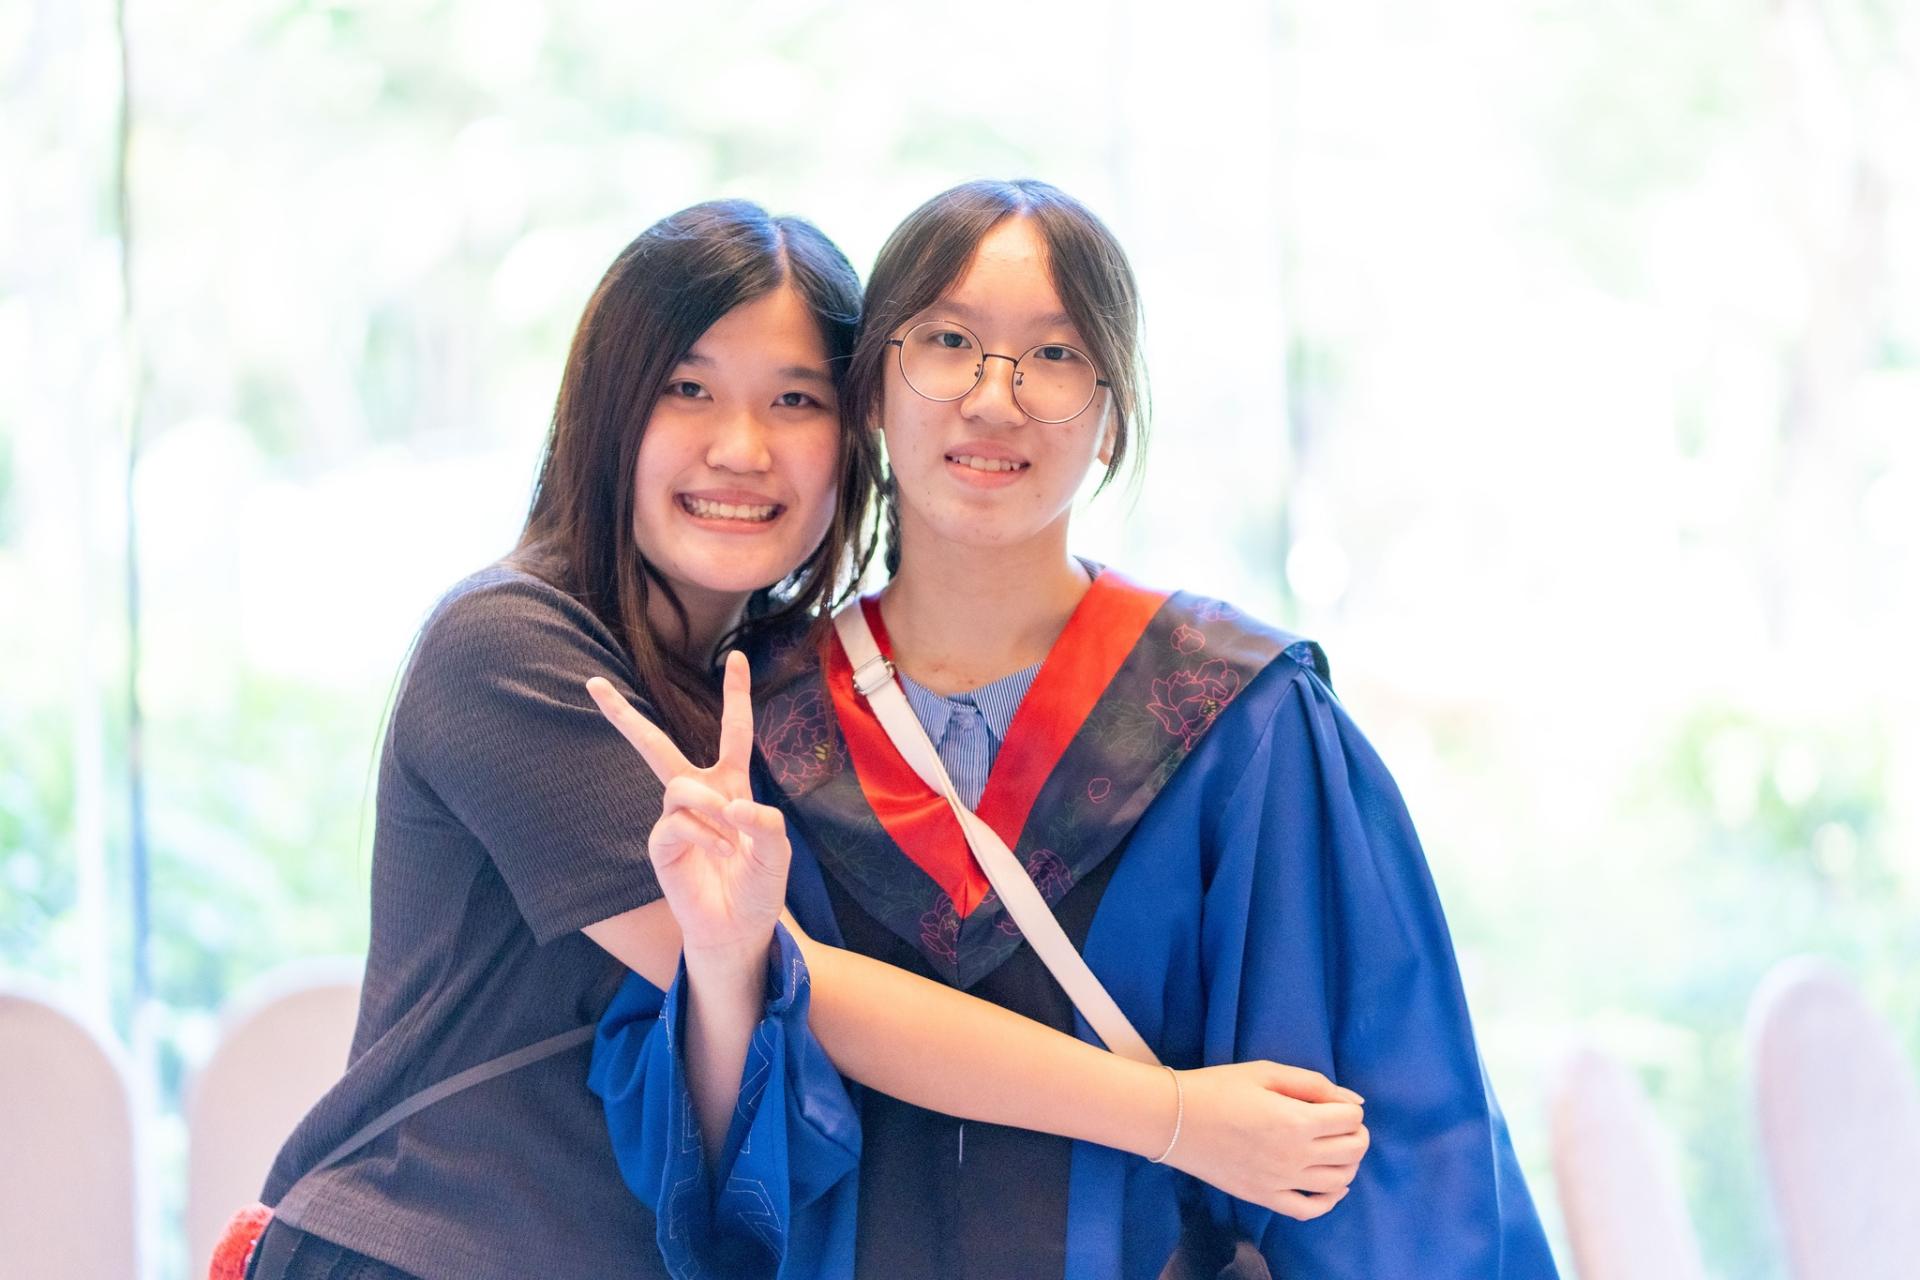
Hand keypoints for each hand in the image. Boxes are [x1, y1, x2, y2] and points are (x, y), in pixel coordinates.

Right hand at [586, 652, 790, 967]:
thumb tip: (730, 804)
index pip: (733, 731)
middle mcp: (699, 794)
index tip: (737, 657)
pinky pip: (676, 822)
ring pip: (681, 785)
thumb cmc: (759, 885)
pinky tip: (720, 855)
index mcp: (732, 783)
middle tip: (591, 682)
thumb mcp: (777, 850)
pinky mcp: (660, 844)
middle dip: (623, 716)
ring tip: (730, 842)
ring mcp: (675, 818)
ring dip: (711, 809)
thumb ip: (765, 821)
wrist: (740, 929)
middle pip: (656, 745)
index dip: (735, 695)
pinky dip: (704, 836)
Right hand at [1164, 1061, 1369, 1220]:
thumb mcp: (1266, 1072)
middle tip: (1339, 1123)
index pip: (1351, 1120)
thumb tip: (1353, 1102)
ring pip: (1339, 1182)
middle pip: (1352, 1151)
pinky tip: (1330, 1186)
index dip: (1349, 1108)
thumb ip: (1313, 1084)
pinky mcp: (1265, 1197)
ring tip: (1334, 1149)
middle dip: (1356, 1134)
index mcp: (1296, 1120)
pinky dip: (1329, 1200)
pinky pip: (1310, 1209)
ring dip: (1348, 1164)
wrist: (1174, 1119)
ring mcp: (1281, 1181)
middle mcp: (1295, 1156)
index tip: (1334, 1103)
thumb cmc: (1218, 1088)